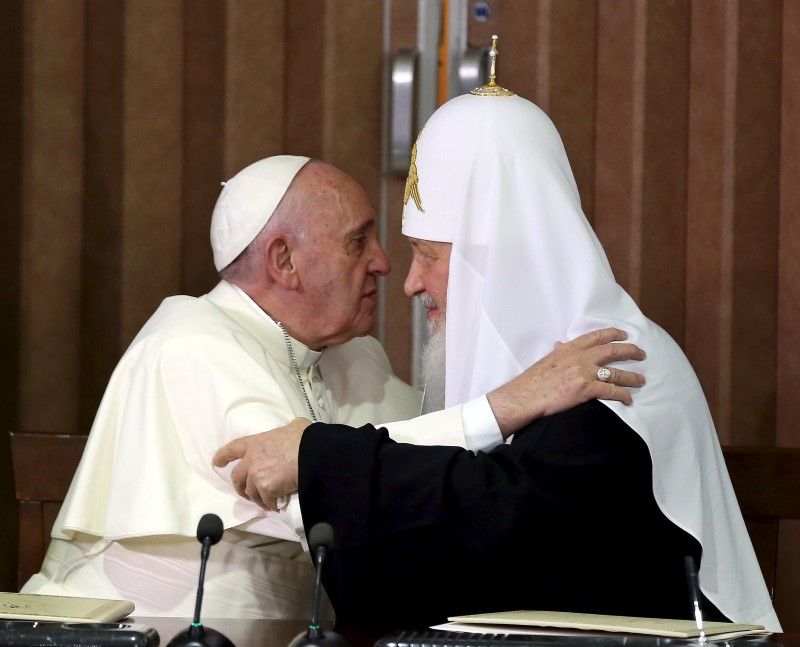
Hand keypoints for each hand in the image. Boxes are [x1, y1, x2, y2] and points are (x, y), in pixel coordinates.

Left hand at [212, 418, 311, 510]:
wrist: (312, 453)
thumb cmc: (305, 437)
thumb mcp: (294, 426)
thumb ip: (288, 428)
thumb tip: (295, 427)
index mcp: (255, 443)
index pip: (232, 449)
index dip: (223, 456)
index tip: (216, 462)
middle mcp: (252, 459)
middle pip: (237, 477)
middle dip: (239, 486)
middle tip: (246, 492)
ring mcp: (257, 475)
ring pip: (250, 492)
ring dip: (257, 498)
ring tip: (266, 503)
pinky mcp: (266, 489)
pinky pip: (265, 501)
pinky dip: (271, 505)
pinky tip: (277, 506)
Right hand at [487, 327, 645, 437]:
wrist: (526, 395)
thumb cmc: (533, 380)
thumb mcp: (547, 359)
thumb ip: (558, 351)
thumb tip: (560, 345)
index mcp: (570, 348)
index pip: (596, 336)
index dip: (614, 334)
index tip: (625, 335)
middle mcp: (580, 358)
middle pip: (612, 351)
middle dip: (630, 351)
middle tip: (641, 354)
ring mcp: (585, 373)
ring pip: (617, 372)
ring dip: (632, 377)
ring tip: (641, 380)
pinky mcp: (587, 390)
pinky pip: (612, 391)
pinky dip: (623, 395)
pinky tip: (628, 399)